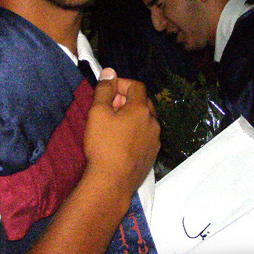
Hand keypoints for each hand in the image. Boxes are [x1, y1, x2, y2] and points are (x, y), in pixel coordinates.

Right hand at [82, 69, 159, 197]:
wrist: (112, 182)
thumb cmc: (103, 145)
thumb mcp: (97, 113)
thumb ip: (104, 90)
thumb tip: (109, 72)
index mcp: (141, 109)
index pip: (136, 86)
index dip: (121, 84)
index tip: (107, 91)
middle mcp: (153, 122)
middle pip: (143, 102)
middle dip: (127, 101)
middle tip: (109, 108)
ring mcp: (155, 140)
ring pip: (145, 120)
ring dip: (132, 118)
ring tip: (113, 126)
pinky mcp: (152, 155)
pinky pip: (145, 136)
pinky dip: (135, 133)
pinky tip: (120, 143)